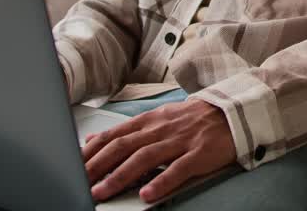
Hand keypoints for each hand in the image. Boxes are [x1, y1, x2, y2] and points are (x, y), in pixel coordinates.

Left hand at [80, 98, 235, 202]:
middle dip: (98, 165)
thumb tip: (94, 138)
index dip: (91, 151)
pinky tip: (147, 194)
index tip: (72, 166)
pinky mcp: (199, 153)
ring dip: (120, 176)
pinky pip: (178, 169)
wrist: (234, 111)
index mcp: (150, 121)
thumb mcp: (158, 118)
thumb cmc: (194, 119)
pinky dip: (161, 181)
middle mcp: (161, 129)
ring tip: (103, 192)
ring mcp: (180, 140)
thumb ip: (128, 131)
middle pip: (123, 146)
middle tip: (79, 182)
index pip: (114, 135)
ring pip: (145, 158)